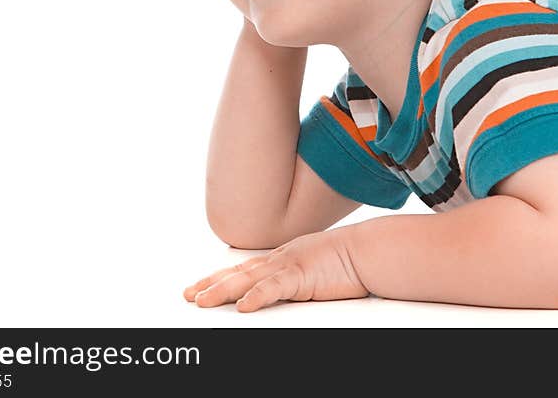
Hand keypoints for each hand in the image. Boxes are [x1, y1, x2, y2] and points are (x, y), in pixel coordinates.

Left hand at [183, 229, 368, 312]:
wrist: (367, 251)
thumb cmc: (346, 260)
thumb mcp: (313, 268)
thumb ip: (294, 279)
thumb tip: (282, 291)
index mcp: (281, 258)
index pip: (243, 269)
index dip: (220, 277)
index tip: (200, 286)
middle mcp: (279, 259)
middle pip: (238, 273)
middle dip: (211, 284)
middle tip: (189, 294)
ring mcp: (288, 265)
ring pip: (247, 280)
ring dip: (222, 290)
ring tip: (202, 300)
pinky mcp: (301, 275)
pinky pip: (274, 287)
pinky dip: (256, 296)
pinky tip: (243, 306)